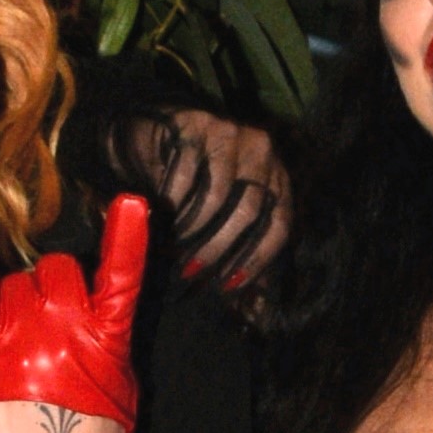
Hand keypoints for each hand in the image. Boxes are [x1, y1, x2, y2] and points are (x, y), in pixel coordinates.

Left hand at [0, 202, 142, 432]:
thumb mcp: (124, 382)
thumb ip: (112, 340)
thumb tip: (102, 317)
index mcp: (107, 334)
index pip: (123, 277)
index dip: (128, 238)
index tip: (131, 202)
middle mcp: (66, 322)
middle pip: (61, 267)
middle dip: (59, 281)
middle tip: (56, 317)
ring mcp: (24, 329)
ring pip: (23, 279)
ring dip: (24, 293)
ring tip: (27, 334)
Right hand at [117, 107, 287, 289]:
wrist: (154, 132)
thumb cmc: (194, 182)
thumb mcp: (221, 217)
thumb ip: (240, 255)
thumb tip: (252, 308)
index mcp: (276, 177)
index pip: (279, 224)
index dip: (256, 259)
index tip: (228, 286)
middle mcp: (262, 151)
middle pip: (248, 211)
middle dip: (217, 249)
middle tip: (191, 272)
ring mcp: (231, 133)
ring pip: (217, 195)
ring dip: (192, 229)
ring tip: (174, 248)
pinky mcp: (197, 124)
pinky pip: (186, 175)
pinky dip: (173, 203)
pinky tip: (162, 218)